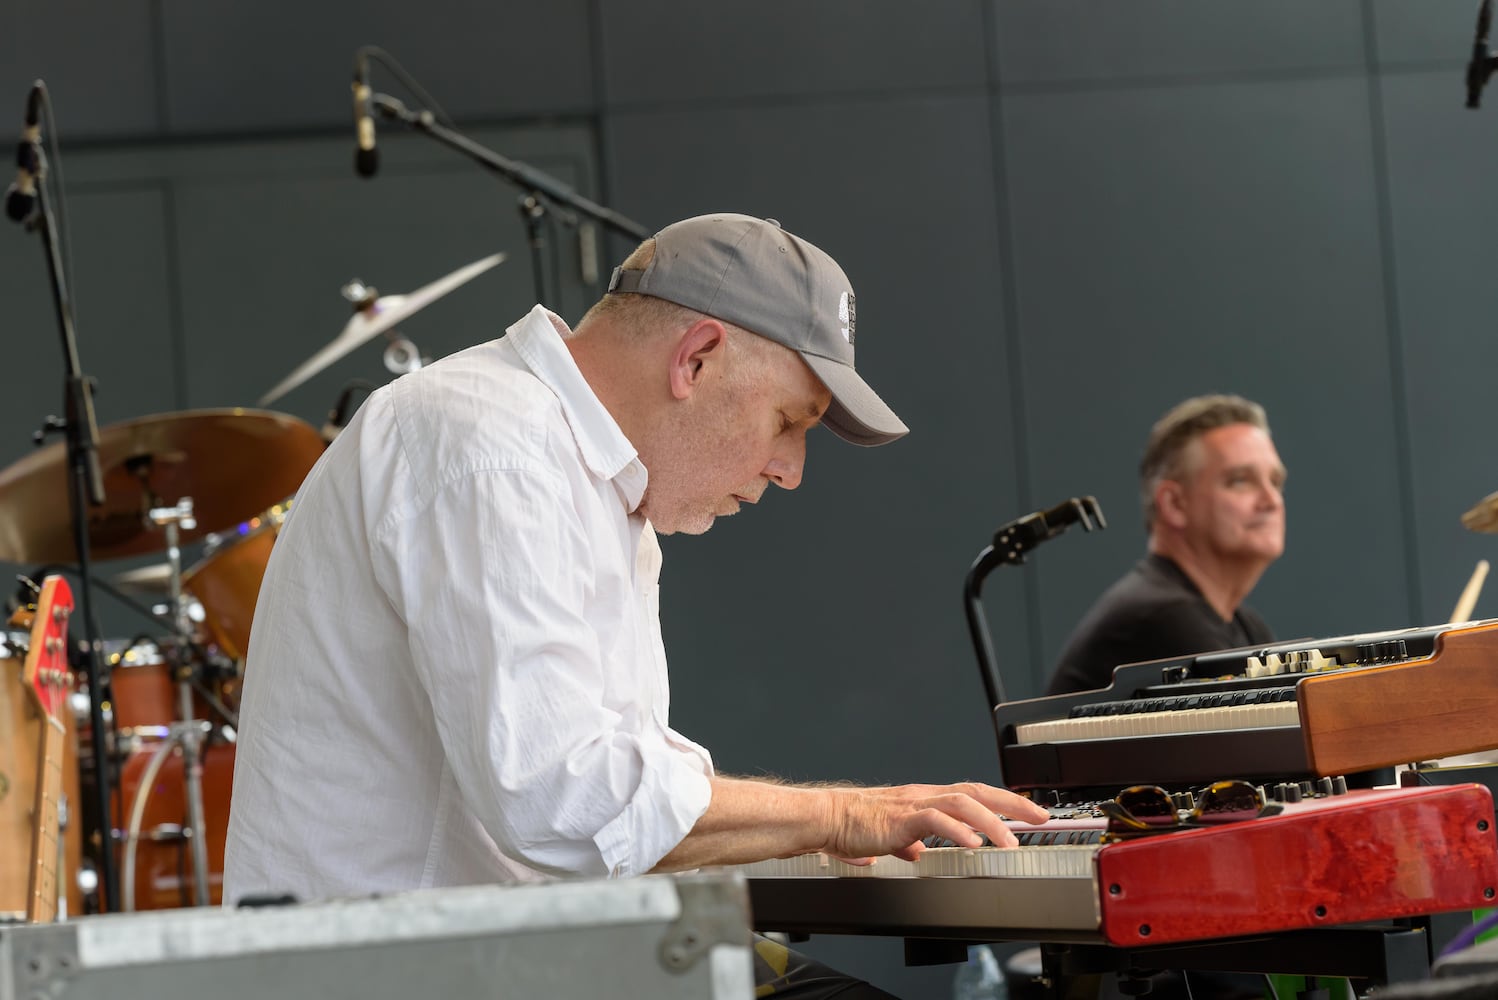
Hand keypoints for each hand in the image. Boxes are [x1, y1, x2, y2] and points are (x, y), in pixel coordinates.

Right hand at [821, 782, 1049, 862]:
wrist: (827, 819)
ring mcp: (914, 804)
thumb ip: (908, 841)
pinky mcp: (901, 817)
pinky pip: (935, 820)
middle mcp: (925, 796)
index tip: (1028, 813)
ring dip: (991, 821)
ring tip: (1009, 841)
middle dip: (1012, 804)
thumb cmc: (853, 825)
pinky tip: (972, 842)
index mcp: (925, 800)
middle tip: (1039, 817)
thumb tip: (917, 852)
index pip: (973, 795)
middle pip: (977, 792)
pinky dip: (957, 830)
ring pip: (962, 803)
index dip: (1003, 802)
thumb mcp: (891, 836)